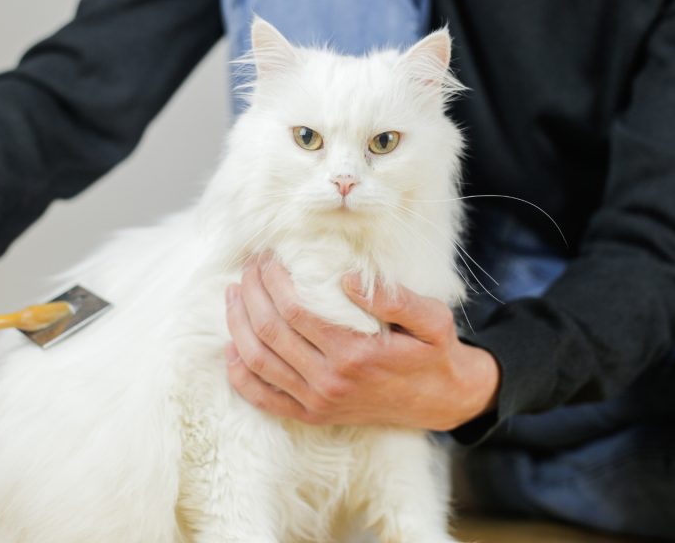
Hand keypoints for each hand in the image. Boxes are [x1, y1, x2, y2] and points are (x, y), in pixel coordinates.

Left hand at [224, 255, 498, 430]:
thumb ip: (394, 298)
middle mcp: (329, 381)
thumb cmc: (434, 352)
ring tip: (233, 294)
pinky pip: (264, 398)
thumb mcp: (432, 319)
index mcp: (354, 354)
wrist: (443, 401)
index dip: (273, 280)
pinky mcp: (312, 415)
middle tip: (248, 267)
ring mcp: (317, 402)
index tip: (268, 258)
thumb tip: (346, 279)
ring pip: (258, 362)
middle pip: (269, 331)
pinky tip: (231, 348)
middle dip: (252, 293)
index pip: (294, 310)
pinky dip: (240, 375)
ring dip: (238, 325)